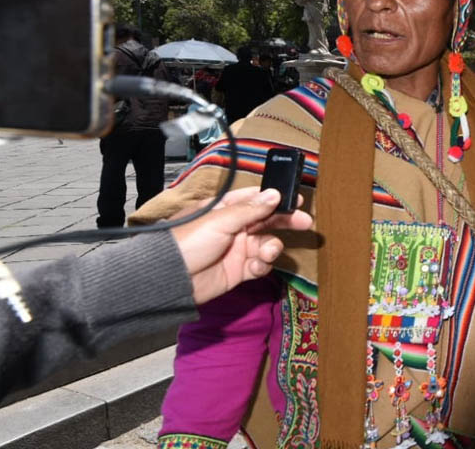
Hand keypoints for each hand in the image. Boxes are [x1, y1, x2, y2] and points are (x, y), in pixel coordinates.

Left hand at [170, 188, 312, 303]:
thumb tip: (273, 194)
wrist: (170, 279)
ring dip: (271, 248)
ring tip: (266, 253)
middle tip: (304, 222)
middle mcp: (233, 228)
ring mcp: (236, 250)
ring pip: (266, 244)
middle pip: (266, 221)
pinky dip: (262, 265)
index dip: (274, 199)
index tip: (294, 199)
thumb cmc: (186, 242)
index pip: (254, 200)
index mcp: (225, 210)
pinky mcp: (238, 270)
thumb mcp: (219, 220)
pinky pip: (260, 265)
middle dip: (285, 221)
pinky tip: (254, 266)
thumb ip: (250, 209)